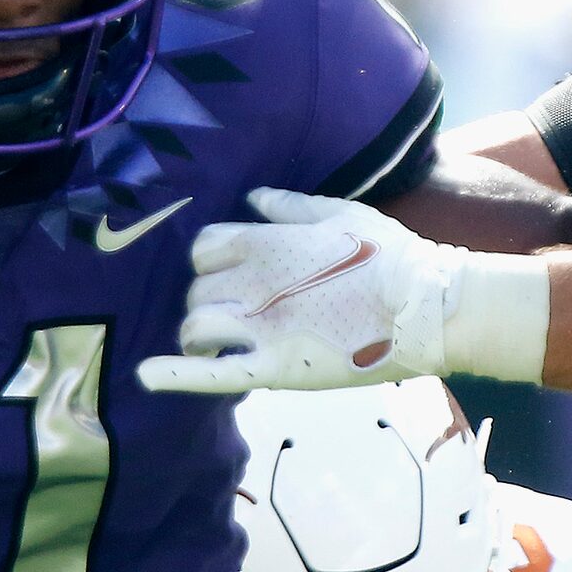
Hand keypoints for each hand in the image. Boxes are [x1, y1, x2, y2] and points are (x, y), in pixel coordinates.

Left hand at [138, 189, 547, 393]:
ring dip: (197, 335)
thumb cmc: (390, 255)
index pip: (203, 249)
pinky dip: (173, 374)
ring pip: (195, 326)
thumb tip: (253, 195)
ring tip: (212, 344)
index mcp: (263, 241)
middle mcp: (250, 281)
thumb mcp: (340, 212)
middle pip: (196, 291)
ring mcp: (259, 327)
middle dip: (209, 301)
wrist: (425, 305)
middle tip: (234, 315)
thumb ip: (289, 205)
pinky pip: (211, 374)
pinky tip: (146, 376)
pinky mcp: (274, 368)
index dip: (212, 264)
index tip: (230, 276)